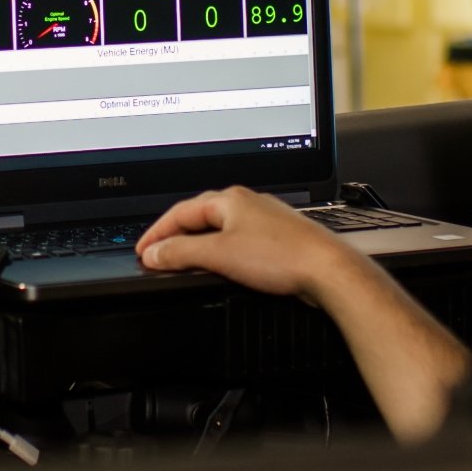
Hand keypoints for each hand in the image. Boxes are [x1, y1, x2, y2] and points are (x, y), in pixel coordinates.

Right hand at [135, 187, 365, 303]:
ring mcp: (265, 220)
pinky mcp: (278, 239)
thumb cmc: (283, 256)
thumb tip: (155, 253)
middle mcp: (248, 204)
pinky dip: (221, 253)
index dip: (157, 232)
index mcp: (230, 199)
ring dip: (199, 245)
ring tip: (185, 263)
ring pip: (220, 229)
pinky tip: (223, 267)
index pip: (180, 211)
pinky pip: (239, 241)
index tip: (143, 250)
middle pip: (199, 217)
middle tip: (159, 257)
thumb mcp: (219, 254)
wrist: (328, 271)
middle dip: (176, 237)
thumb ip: (181, 252)